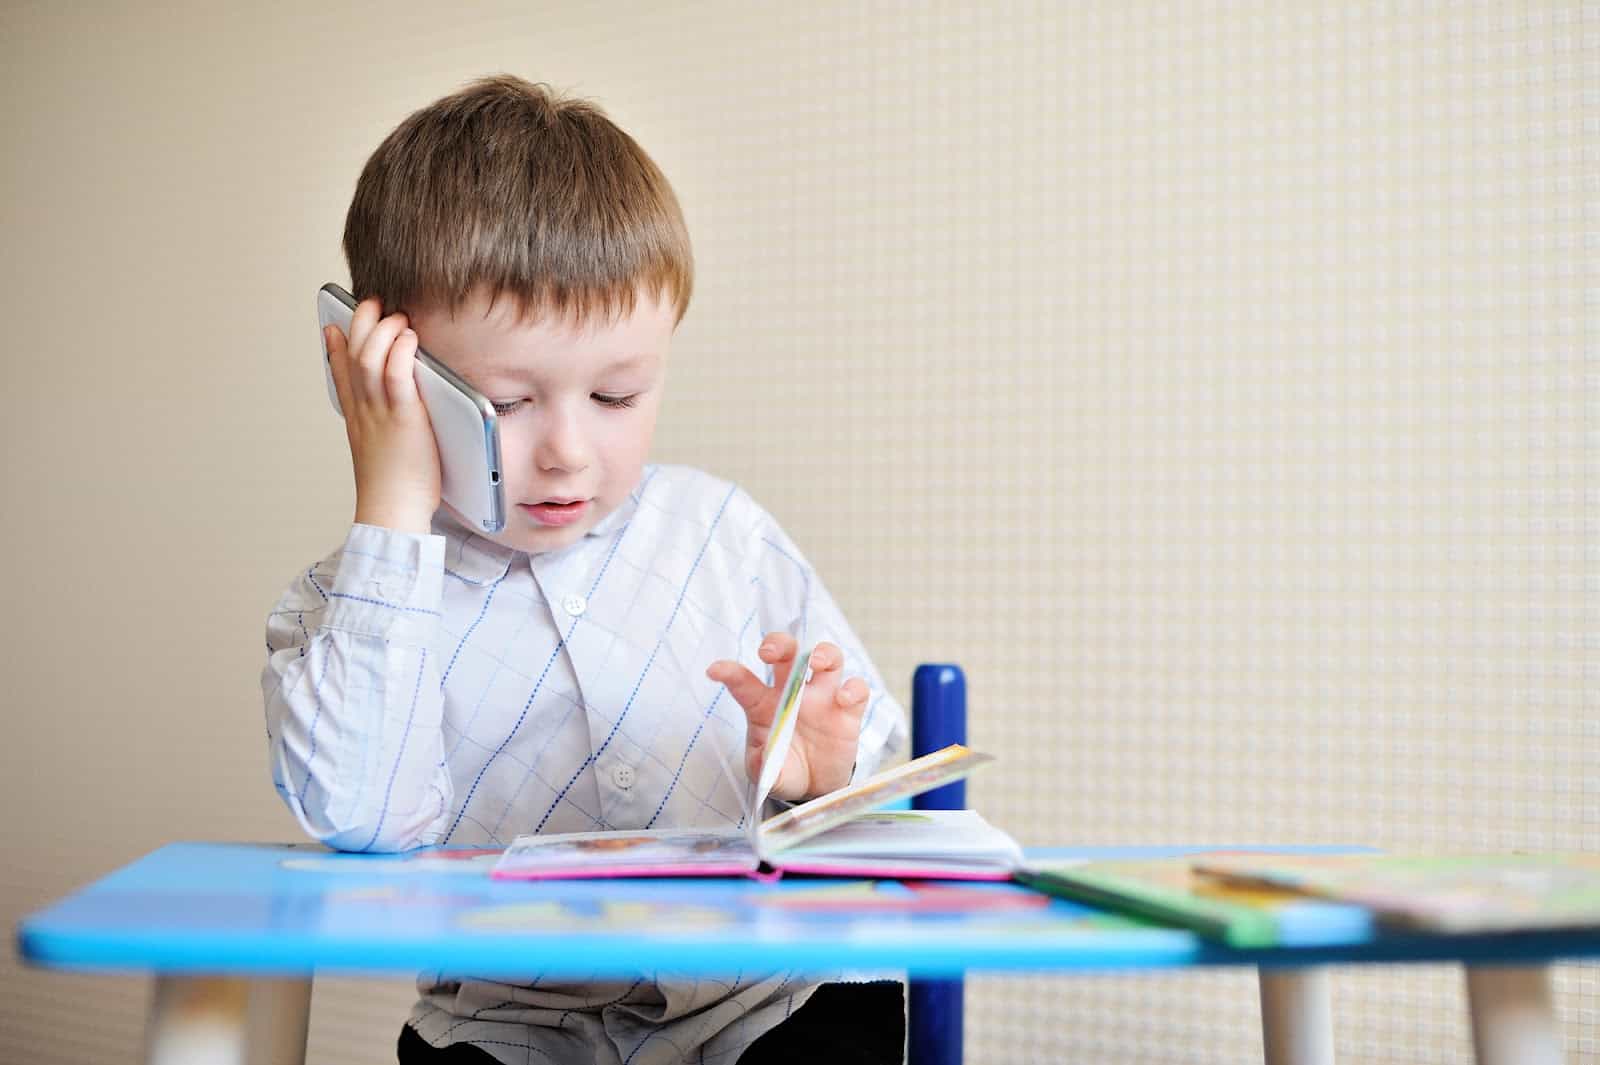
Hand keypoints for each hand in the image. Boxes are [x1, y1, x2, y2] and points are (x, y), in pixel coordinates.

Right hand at [324, 298, 440, 533]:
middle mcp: (363, 409)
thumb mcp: (378, 446)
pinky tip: (409, 339)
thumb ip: (378, 420)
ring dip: (383, 330)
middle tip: (375, 304)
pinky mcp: (403, 419)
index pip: (339, 370)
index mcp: (357, 416)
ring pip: (370, 357)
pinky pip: (397, 377)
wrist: (392, 511)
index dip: (337, 342)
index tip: (337, 324)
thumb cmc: (394, 485)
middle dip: (361, 321)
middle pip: (353, 352)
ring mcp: (380, 412)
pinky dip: (401, 352)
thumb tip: (383, 411)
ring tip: (398, 317)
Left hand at [706, 633, 869, 801]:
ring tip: (816, 662)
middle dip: (779, 644)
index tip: (714, 671)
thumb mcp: (767, 773)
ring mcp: (823, 698)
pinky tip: (844, 699)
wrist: (814, 787)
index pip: (744, 682)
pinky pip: (857, 689)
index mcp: (764, 704)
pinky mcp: (848, 711)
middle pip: (788, 653)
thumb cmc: (783, 769)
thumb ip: (765, 765)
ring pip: (828, 658)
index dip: (729, 673)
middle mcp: (793, 692)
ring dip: (823, 653)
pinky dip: (854, 688)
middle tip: (768, 652)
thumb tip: (766, 759)